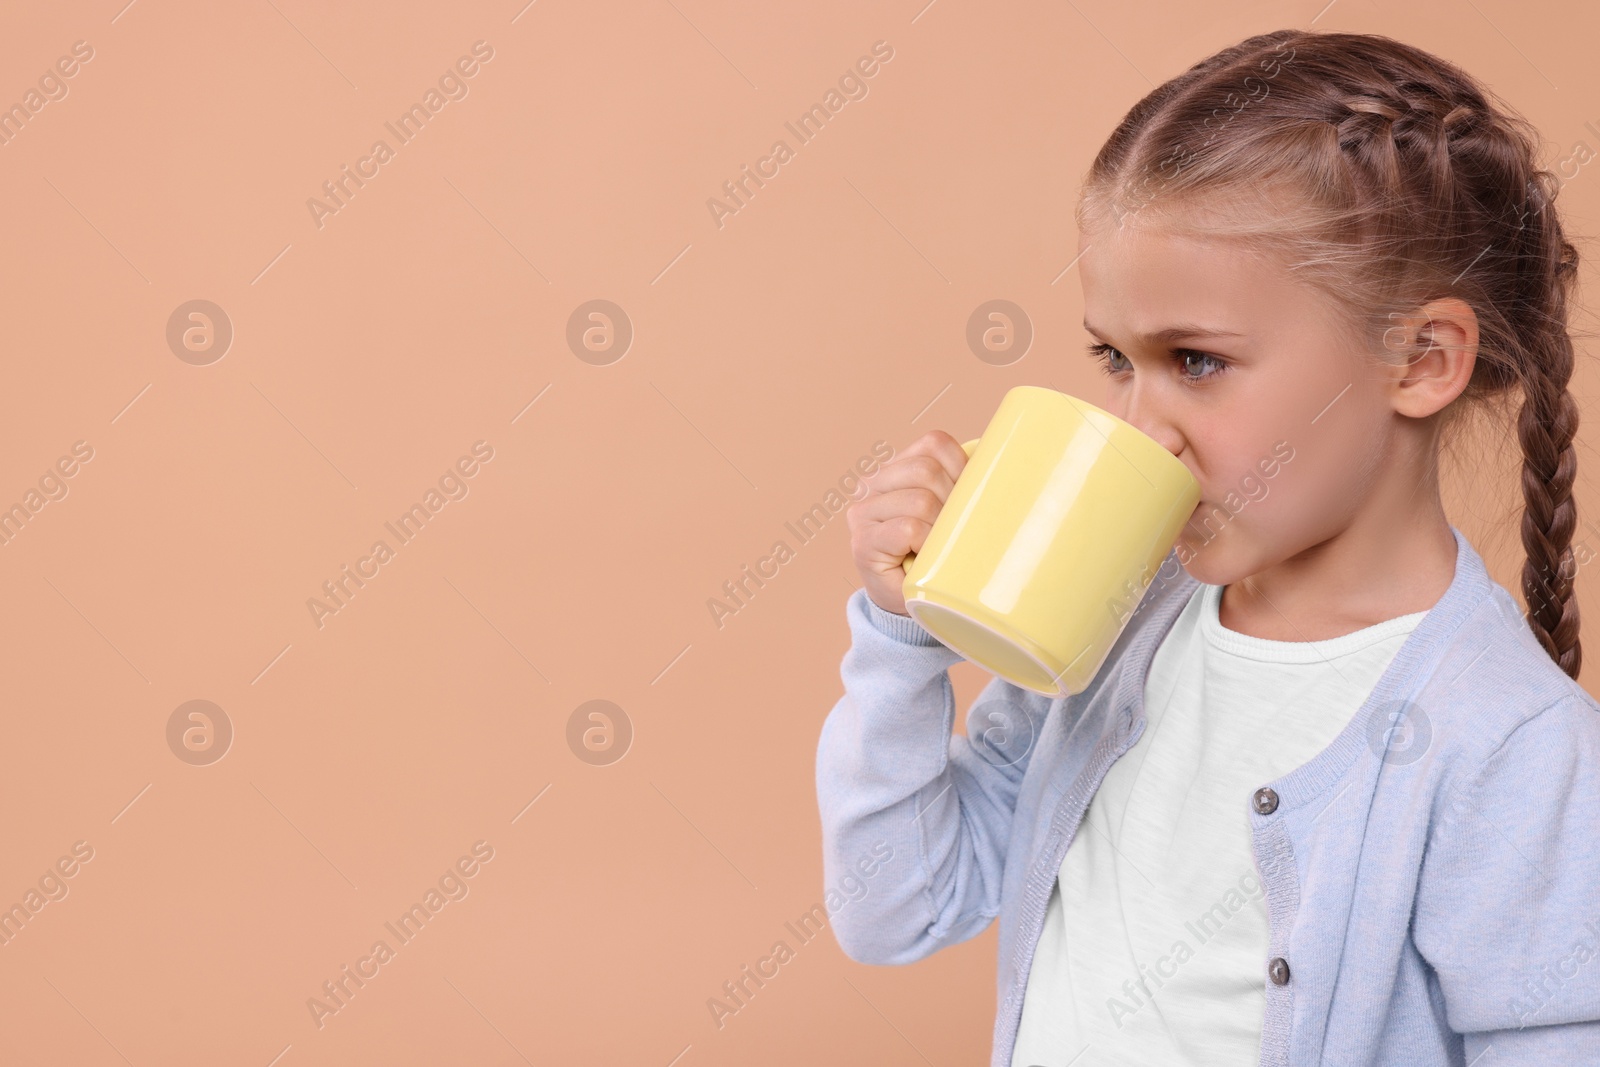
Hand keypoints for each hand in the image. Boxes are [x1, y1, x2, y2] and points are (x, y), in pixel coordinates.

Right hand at [846, 430, 969, 615]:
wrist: (912, 601)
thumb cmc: (936, 553)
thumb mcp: (950, 509)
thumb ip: (960, 482)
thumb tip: (1002, 461)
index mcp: (896, 468)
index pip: (934, 443)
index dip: (961, 468)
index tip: (966, 500)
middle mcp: (872, 485)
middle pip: (927, 471)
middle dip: (952, 501)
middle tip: (953, 531)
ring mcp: (863, 513)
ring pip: (920, 500)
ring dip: (940, 528)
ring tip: (939, 546)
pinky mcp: (863, 542)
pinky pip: (908, 529)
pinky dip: (926, 544)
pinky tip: (925, 557)